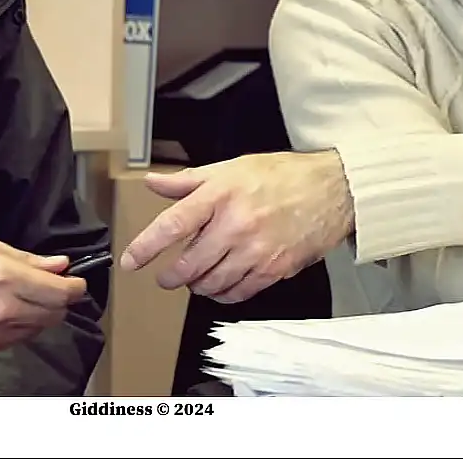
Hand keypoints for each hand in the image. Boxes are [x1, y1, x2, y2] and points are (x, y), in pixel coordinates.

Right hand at [0, 228, 88, 361]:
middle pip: (55, 314)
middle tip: (50, 286)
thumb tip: (56, 264)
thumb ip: (20, 254)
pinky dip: (17, 328)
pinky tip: (0, 313)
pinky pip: (12, 342)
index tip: (75, 280)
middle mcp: (3, 310)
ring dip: (39, 315)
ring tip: (20, 298)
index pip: (62, 292)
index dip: (76, 286)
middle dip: (60, 300)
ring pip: (36, 330)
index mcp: (3, 277)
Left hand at [119, 150, 354, 303]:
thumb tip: (153, 183)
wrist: (331, 190)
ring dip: (197, 286)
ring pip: (212, 283)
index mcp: (220, 194)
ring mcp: (256, 250)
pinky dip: (223, 294)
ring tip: (195, 279)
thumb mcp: (231, 168)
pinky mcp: (275, 269)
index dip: (147, 246)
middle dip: (171, 276)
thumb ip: (188, 181)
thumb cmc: (280, 176)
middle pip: (189, 264)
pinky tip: (221, 286)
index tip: (131, 261)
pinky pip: (239, 293)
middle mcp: (236, 224)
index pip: (173, 224)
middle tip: (166, 276)